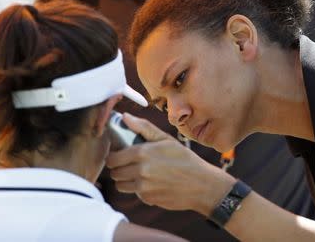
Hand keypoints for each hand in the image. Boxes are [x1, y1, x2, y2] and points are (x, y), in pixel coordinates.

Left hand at [106, 113, 235, 214]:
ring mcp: (143, 187)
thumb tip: (125, 116)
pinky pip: (135, 193)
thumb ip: (143, 127)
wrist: (201, 184)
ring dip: (126, 180)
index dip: (114, 156)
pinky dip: (140, 189)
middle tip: (130, 164)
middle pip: (114, 173)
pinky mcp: (148, 199)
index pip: (112, 158)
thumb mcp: (166, 139)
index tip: (120, 155)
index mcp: (142, 153)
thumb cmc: (184, 158)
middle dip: (119, 168)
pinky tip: (153, 183)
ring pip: (121, 185)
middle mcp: (140, 171)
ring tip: (139, 174)